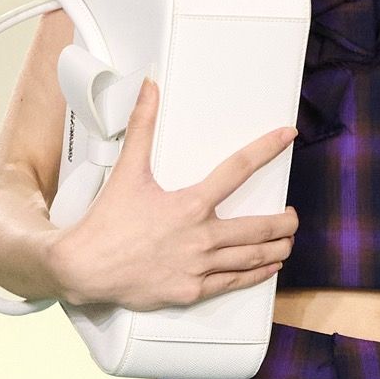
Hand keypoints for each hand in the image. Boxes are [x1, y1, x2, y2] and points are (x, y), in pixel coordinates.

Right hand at [47, 78, 298, 310]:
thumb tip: (148, 89)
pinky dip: (256, 274)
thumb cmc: (106, 223)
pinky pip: (233, 282)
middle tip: (293, 217)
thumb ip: (142, 128)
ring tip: (288, 243)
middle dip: (283, 222)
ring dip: (276, 249)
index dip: (266, 149)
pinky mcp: (192, 290)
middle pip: (258, 227)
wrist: (86, 267)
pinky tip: (267, 268)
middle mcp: (201, 236)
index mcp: (190, 204)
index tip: (286, 138)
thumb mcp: (127, 171)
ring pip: (251, 257)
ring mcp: (199, 266)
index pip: (238, 169)